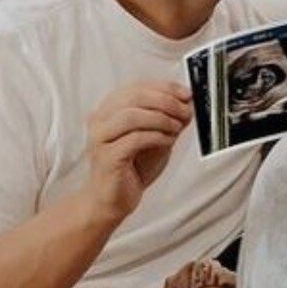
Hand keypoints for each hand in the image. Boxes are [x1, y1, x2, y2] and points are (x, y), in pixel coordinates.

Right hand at [86, 81, 192, 219]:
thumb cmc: (131, 169)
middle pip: (134, 97)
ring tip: (177, 127)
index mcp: (109, 110)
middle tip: (184, 110)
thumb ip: (167, 121)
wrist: (112, 200)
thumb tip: (187, 105)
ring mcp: (100, 138)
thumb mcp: (155, 138)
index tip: (185, 94)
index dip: (164, 88)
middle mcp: (100, 120)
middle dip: (166, 101)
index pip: (137, 87)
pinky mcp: (107, 157)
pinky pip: (134, 139)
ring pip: (132, 116)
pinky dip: (156, 137)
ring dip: (161, 118)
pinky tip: (168, 141)